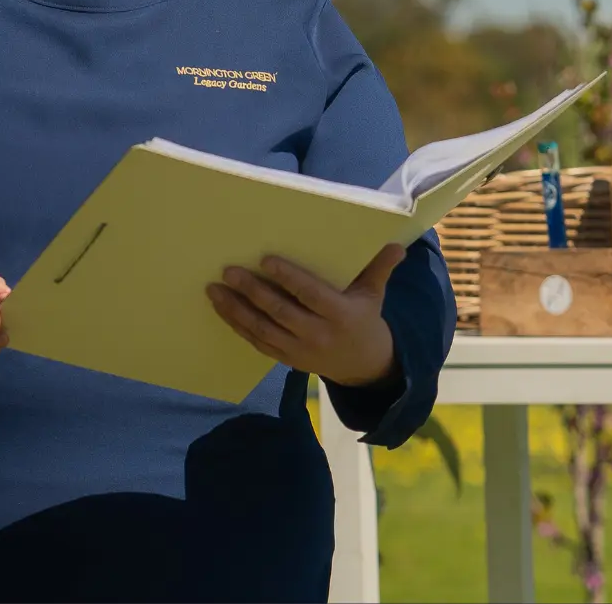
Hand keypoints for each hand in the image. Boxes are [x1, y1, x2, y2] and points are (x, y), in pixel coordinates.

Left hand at [207, 242, 405, 387]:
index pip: (310, 294)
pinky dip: (238, 326)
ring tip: (214, 289)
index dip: (288, 278)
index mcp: (340, 314)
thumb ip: (379, 268)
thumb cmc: (364, 319)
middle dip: (252, 291)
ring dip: (236, 310)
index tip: (265, 260)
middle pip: (280, 312)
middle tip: (229, 271)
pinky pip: (258, 342)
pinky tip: (222, 309)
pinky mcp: (286, 358)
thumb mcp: (375, 294)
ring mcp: (300, 350)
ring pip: (262, 329)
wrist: (362, 365)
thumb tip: (397, 245)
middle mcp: (318, 335)